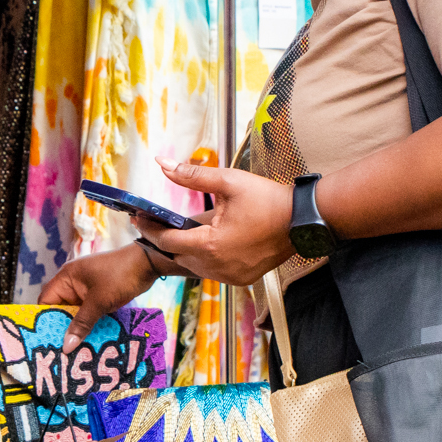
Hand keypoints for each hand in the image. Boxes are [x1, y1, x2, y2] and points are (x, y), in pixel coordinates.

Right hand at [39, 244, 159, 350]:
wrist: (146, 264)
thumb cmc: (120, 276)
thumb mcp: (99, 302)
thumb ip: (82, 324)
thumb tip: (66, 346)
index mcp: (66, 278)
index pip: (46, 301)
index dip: (44, 319)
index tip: (46, 340)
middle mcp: (72, 283)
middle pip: (59, 309)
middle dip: (61, 328)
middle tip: (61, 350)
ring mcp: (86, 289)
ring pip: (75, 313)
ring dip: (76, 328)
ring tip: (75, 349)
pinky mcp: (98, 296)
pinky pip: (87, 312)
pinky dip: (88, 324)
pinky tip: (90, 339)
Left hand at [135, 159, 293, 286]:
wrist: (302, 220)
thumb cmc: (268, 200)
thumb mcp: (229, 181)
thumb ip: (192, 175)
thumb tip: (162, 163)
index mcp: (211, 245)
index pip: (167, 242)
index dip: (150, 229)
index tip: (138, 218)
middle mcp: (218, 266)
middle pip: (178, 256)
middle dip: (164, 239)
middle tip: (154, 222)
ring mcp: (231, 276)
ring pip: (194, 266)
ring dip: (184, 250)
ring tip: (176, 231)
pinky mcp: (241, 278)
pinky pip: (212, 271)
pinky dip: (203, 259)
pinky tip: (203, 243)